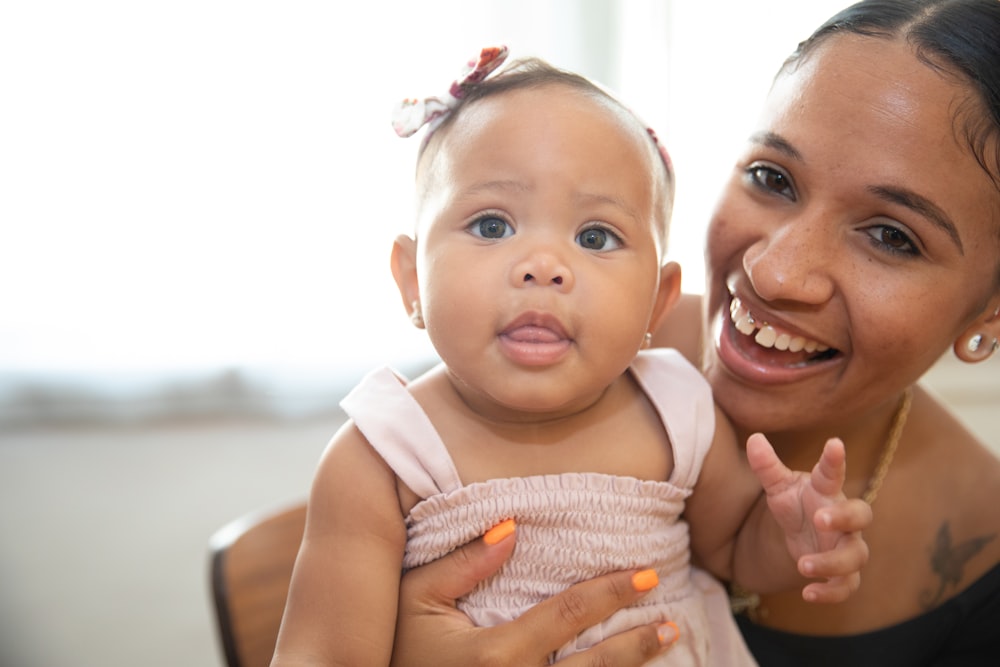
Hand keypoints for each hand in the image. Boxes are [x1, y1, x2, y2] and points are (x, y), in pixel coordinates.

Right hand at [392, 523, 677, 665]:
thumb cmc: (394, 652)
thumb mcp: (412, 601)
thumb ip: (459, 565)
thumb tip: (511, 527)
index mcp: (494, 654)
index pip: (568, 615)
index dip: (611, 593)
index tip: (645, 574)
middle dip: (636, 642)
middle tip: (670, 621)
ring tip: (663, 646)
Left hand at [746, 434, 871, 602]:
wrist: (802, 536)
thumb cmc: (796, 504)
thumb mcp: (777, 486)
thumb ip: (766, 466)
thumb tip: (754, 438)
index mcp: (826, 491)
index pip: (833, 473)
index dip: (835, 459)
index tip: (834, 443)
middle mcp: (844, 518)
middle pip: (861, 514)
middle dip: (844, 517)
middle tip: (820, 519)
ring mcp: (847, 546)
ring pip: (856, 556)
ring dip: (832, 562)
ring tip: (803, 565)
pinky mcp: (844, 573)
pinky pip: (847, 586)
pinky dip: (830, 593)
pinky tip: (807, 594)